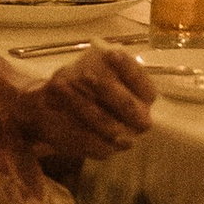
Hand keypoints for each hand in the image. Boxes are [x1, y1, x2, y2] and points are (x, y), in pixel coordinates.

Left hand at [23, 42, 157, 168]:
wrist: (66, 110)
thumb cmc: (89, 81)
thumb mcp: (96, 66)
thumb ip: (103, 62)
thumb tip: (104, 54)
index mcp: (146, 96)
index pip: (141, 82)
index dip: (127, 68)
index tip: (110, 53)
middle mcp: (141, 119)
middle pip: (128, 106)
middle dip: (107, 89)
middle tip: (85, 74)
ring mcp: (124, 137)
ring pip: (106, 124)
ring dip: (83, 104)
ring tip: (61, 85)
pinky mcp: (104, 149)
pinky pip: (89, 140)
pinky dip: (72, 122)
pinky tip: (57, 106)